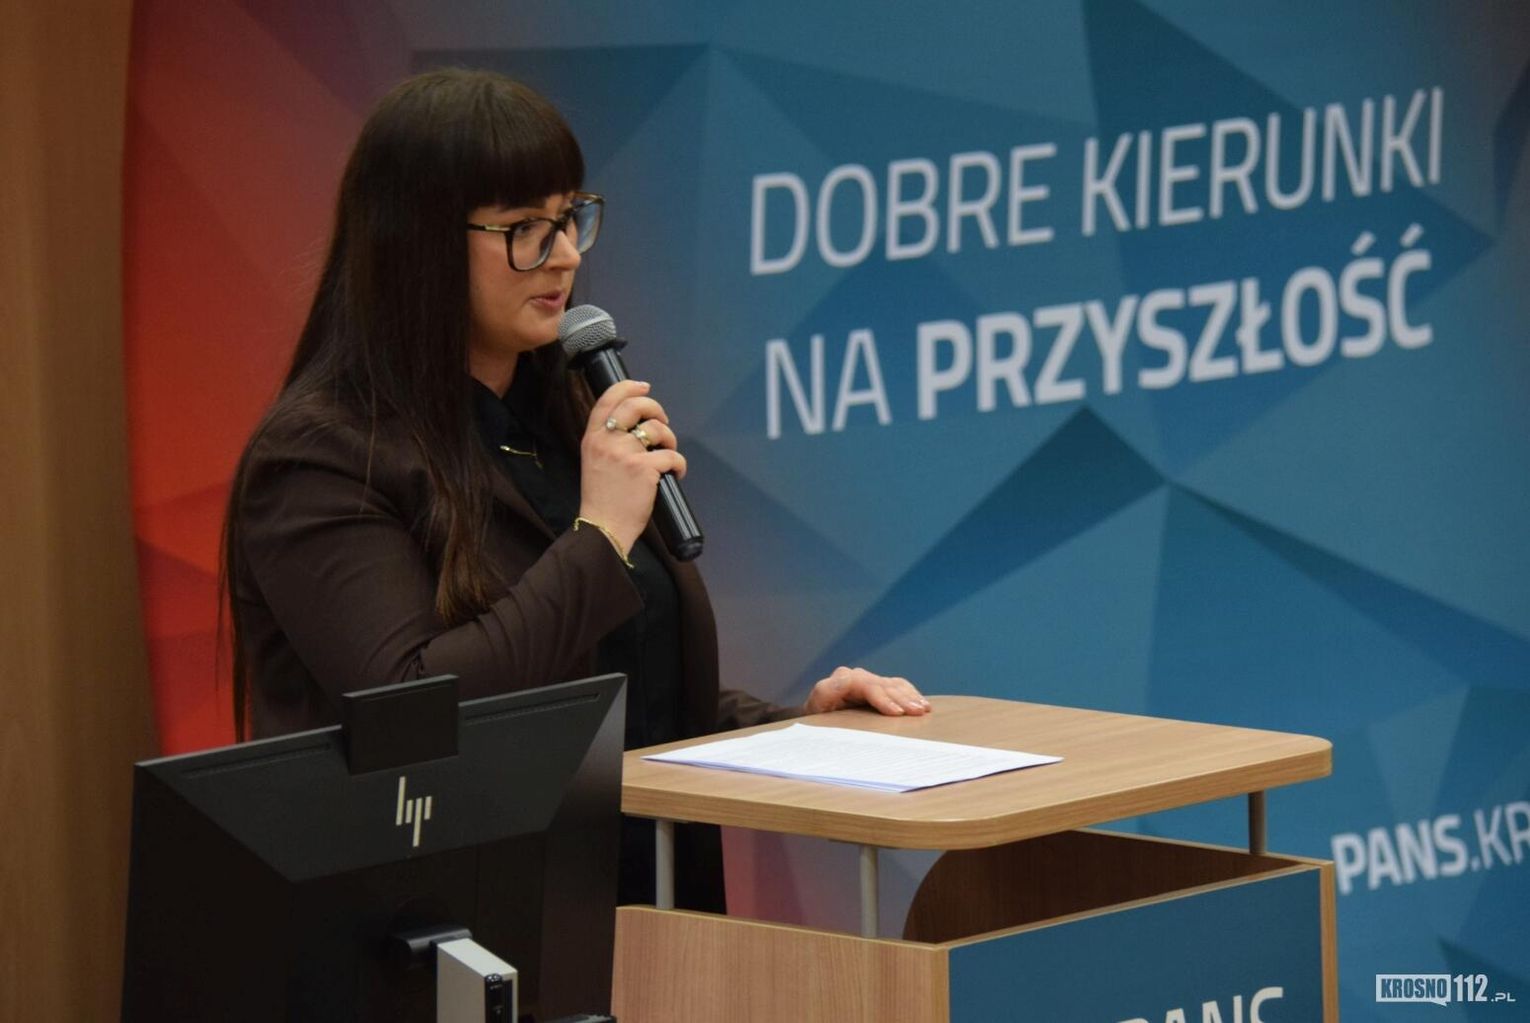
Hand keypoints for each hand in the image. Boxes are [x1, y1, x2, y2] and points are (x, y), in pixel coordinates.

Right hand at [578, 379, 686, 553]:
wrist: (603, 527)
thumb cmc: (601, 498)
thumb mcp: (594, 462)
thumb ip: (608, 442)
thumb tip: (637, 427)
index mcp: (592, 438)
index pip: (607, 400)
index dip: (627, 388)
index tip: (643, 386)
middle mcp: (607, 441)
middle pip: (636, 406)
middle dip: (655, 408)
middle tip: (662, 421)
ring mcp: (625, 453)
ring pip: (657, 429)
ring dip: (670, 439)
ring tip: (668, 453)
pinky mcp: (644, 468)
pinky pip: (672, 455)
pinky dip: (679, 464)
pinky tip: (676, 473)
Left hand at [804, 666, 930, 716]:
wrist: (817, 719)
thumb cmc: (816, 718)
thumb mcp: (815, 706)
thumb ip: (826, 691)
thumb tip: (846, 678)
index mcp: (842, 680)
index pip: (867, 686)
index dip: (883, 698)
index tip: (897, 713)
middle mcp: (858, 677)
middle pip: (885, 685)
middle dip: (903, 699)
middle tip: (918, 712)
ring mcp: (870, 681)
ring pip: (895, 685)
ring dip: (912, 696)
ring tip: (924, 709)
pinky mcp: (879, 688)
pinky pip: (899, 687)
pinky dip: (912, 695)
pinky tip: (923, 705)